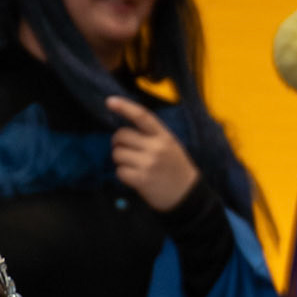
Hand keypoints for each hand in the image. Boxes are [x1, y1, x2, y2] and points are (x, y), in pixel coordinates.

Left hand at [105, 95, 200, 211]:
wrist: (187, 195)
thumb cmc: (175, 169)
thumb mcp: (170, 146)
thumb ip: (151, 137)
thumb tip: (123, 133)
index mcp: (164, 136)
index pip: (142, 116)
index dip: (125, 107)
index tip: (110, 101)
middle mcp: (156, 147)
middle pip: (122, 135)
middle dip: (117, 142)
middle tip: (123, 149)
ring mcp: (148, 164)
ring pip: (118, 154)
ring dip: (120, 160)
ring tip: (132, 166)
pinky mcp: (141, 180)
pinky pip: (120, 171)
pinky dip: (122, 174)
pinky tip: (133, 177)